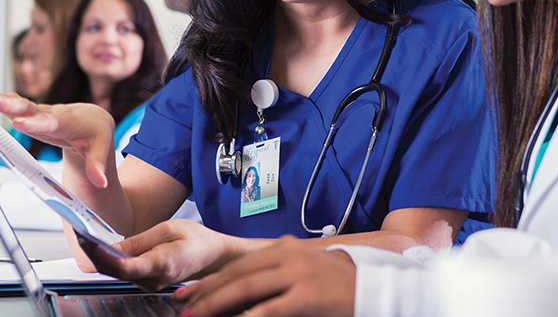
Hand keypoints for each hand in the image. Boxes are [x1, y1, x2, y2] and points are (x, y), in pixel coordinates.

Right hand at [0, 75, 114, 186]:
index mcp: (67, 123)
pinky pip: (12, 103)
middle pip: (29, 108)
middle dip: (9, 104)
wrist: (93, 119)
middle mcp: (50, 114)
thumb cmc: (96, 133)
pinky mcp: (30, 113)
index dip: (35, 123)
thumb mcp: (101, 150)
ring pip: (18, 103)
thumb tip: (101, 182)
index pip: (51, 122)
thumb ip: (97, 166)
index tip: (19, 122)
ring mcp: (39, 112)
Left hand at [78, 219, 241, 291]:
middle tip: (78, 235)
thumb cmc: (196, 240)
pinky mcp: (147, 283)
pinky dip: (112, 260)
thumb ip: (139, 241)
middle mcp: (154, 280)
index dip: (104, 256)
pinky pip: (125, 273)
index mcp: (163, 264)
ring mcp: (150, 285)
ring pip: (118, 273)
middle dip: (95, 255)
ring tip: (86, 238)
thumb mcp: (168, 229)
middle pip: (116, 272)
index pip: (126, 267)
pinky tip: (103, 248)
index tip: (88, 242)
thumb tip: (112, 247)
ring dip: (101, 258)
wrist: (213, 256)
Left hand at [179, 237, 355, 316]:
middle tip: (183, 307)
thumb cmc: (336, 285)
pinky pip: (269, 309)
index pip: (238, 264)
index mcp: (284, 248)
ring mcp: (298, 274)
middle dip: (206, 293)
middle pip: (237, 274)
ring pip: (246, 288)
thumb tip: (243, 292)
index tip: (188, 293)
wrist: (373, 287)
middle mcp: (288, 256)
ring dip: (216, 304)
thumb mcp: (303, 271)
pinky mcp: (308, 295)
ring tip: (196, 316)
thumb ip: (275, 275)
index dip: (211, 280)